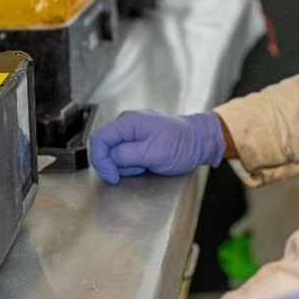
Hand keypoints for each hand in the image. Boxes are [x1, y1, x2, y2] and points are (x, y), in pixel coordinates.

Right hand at [90, 110, 225, 183]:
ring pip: (114, 154)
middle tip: (138, 169)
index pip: (98, 140)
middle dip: (117, 164)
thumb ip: (126, 155)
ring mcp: (132, 131)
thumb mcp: (152, 153)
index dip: (100, 161)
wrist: (200, 142)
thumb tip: (108, 159)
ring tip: (147, 165)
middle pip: (105, 148)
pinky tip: (147, 164)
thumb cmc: (182, 145)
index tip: (112, 176)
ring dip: (127, 166)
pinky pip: (125, 155)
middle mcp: (127, 123)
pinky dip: (133, 164)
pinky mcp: (137, 140)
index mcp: (128, 122)